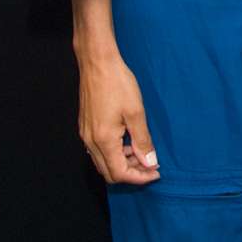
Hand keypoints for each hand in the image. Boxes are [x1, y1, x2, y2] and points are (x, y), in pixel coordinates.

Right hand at [77, 50, 159, 185]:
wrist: (98, 64)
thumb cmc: (118, 84)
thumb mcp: (136, 113)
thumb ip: (142, 141)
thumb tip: (149, 162)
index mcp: (103, 140)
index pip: (119, 173)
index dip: (139, 177)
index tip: (156, 172)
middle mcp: (91, 142)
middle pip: (109, 173)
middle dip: (131, 173)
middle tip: (151, 165)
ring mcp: (86, 135)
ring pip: (103, 162)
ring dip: (123, 163)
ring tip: (142, 152)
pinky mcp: (86, 127)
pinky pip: (99, 150)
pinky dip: (114, 153)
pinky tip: (128, 142)